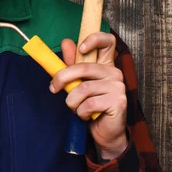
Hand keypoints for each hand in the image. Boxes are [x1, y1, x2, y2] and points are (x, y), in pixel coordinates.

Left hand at [49, 32, 127, 159]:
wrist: (104, 131)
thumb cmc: (90, 105)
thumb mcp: (77, 82)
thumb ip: (71, 63)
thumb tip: (66, 42)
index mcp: (105, 64)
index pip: (107, 41)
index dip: (94, 39)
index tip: (81, 48)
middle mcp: (114, 72)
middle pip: (84, 67)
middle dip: (62, 78)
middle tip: (53, 88)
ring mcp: (118, 87)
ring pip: (83, 88)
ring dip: (72, 101)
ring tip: (75, 107)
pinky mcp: (118, 102)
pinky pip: (89, 104)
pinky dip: (80, 111)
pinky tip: (85, 115)